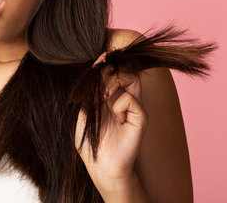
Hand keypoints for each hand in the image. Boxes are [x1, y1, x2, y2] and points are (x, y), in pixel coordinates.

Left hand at [75, 54, 148, 193]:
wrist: (101, 166)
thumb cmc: (91, 143)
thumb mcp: (85, 112)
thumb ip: (91, 93)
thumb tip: (97, 71)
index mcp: (109, 97)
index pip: (112, 72)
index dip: (105, 63)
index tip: (99, 59)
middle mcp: (123, 98)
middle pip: (123, 70)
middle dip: (109, 70)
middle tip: (100, 85)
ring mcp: (133, 107)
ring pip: (130, 78)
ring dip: (114, 83)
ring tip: (105, 98)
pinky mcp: (141, 117)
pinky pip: (130, 98)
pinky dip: (118, 105)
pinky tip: (116, 118)